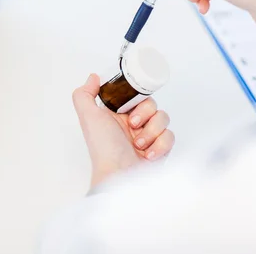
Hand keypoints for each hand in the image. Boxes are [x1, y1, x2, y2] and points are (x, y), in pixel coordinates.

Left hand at [72, 75, 174, 189]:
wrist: (119, 176)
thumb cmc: (103, 149)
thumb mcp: (88, 117)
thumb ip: (84, 94)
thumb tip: (93, 77)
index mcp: (115, 114)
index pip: (133, 94)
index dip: (135, 96)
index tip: (131, 104)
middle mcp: (131, 124)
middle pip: (151, 104)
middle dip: (144, 114)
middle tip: (133, 125)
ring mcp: (147, 136)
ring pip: (163, 118)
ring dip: (151, 131)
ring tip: (138, 144)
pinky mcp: (160, 149)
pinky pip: (171, 136)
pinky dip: (160, 145)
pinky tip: (147, 154)